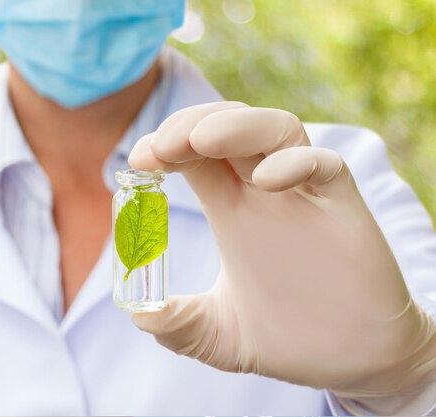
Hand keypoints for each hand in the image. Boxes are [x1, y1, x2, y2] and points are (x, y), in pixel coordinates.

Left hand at [128, 102, 435, 399]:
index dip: (164, 146)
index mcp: (232, 208)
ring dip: (234, 125)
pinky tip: (265, 181)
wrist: (352, 361)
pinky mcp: (343, 208)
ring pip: (274, 128)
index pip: (194, 154)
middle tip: (158, 150)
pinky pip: (325, 164)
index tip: (136, 161)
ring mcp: (305, 195)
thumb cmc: (287, 338)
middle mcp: (264, 192)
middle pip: (227, 126)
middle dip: (188, 125)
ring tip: (198, 141)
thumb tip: (141, 318)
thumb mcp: (218, 335)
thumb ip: (180, 326)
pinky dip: (295, 161)